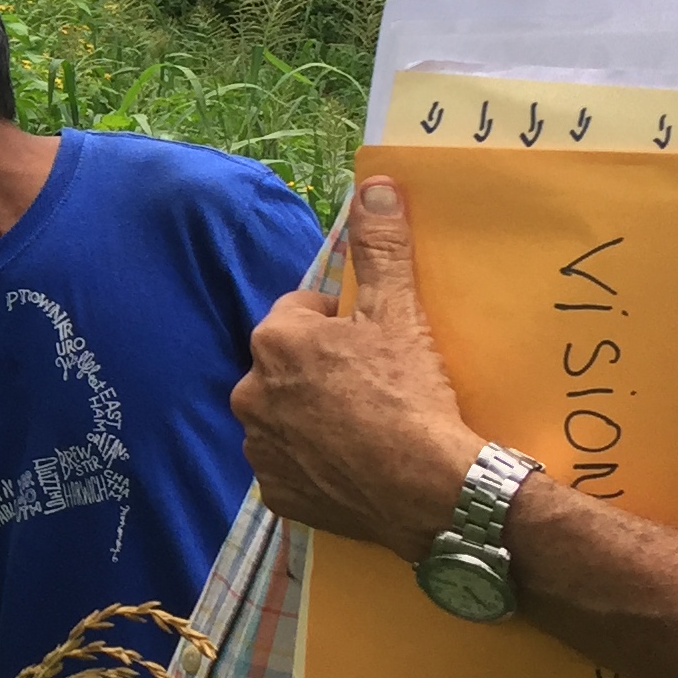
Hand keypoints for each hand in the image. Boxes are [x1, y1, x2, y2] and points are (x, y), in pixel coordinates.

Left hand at [232, 175, 487, 559]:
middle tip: (373, 386)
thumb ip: (381, 245)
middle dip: (320, 371)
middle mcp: (248, 393)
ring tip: (366, 428)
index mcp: (273, 341)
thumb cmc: (408, 391)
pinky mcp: (276, 494)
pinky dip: (316, 465)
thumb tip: (375, 183)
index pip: (300, 315)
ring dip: (313, 417)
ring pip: (286, 418)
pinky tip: (353, 466)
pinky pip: (293, 468)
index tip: (374, 343)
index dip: (339, 324)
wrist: (429, 486)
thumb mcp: (397, 310)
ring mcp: (259, 449)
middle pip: (287, 368)